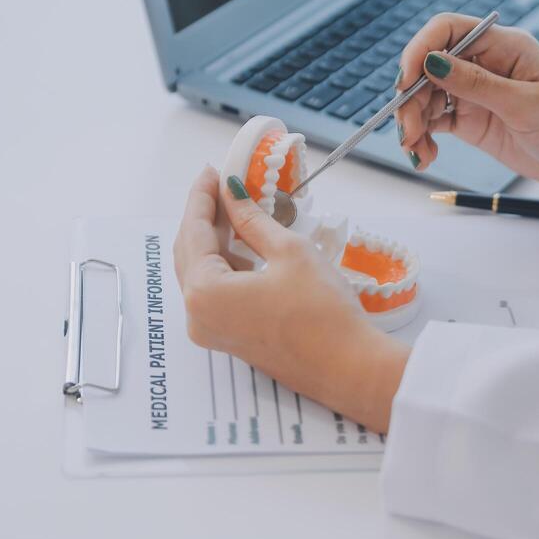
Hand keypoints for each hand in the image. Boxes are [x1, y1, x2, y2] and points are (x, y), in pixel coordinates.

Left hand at [173, 167, 409, 432]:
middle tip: (221, 186)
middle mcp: (198, 316)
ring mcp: (212, 331)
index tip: (212, 172)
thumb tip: (233, 195)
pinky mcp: (230, 338)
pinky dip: (226, 266)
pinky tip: (243, 244)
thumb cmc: (322, 312)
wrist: (348, 366)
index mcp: (204, 293)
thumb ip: (252, 220)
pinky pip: (216, 293)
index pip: (193, 232)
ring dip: (216, 241)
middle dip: (205, 217)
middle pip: (190, 253)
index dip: (202, 197)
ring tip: (235, 209)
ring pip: (202, 273)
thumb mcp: (288, 251)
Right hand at [396, 13, 538, 190]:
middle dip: (411, 98)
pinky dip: (424, 138)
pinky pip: (435, 123)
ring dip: (413, 122)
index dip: (420, 50)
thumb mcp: (524, 104)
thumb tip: (432, 62)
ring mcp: (476, 94)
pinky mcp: (472, 121)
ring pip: (427, 97)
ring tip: (415, 150)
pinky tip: (425, 154)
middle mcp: (485, 65)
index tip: (404, 81)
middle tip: (408, 131)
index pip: (448, 31)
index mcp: (503, 46)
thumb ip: (476, 85)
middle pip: (428, 68)